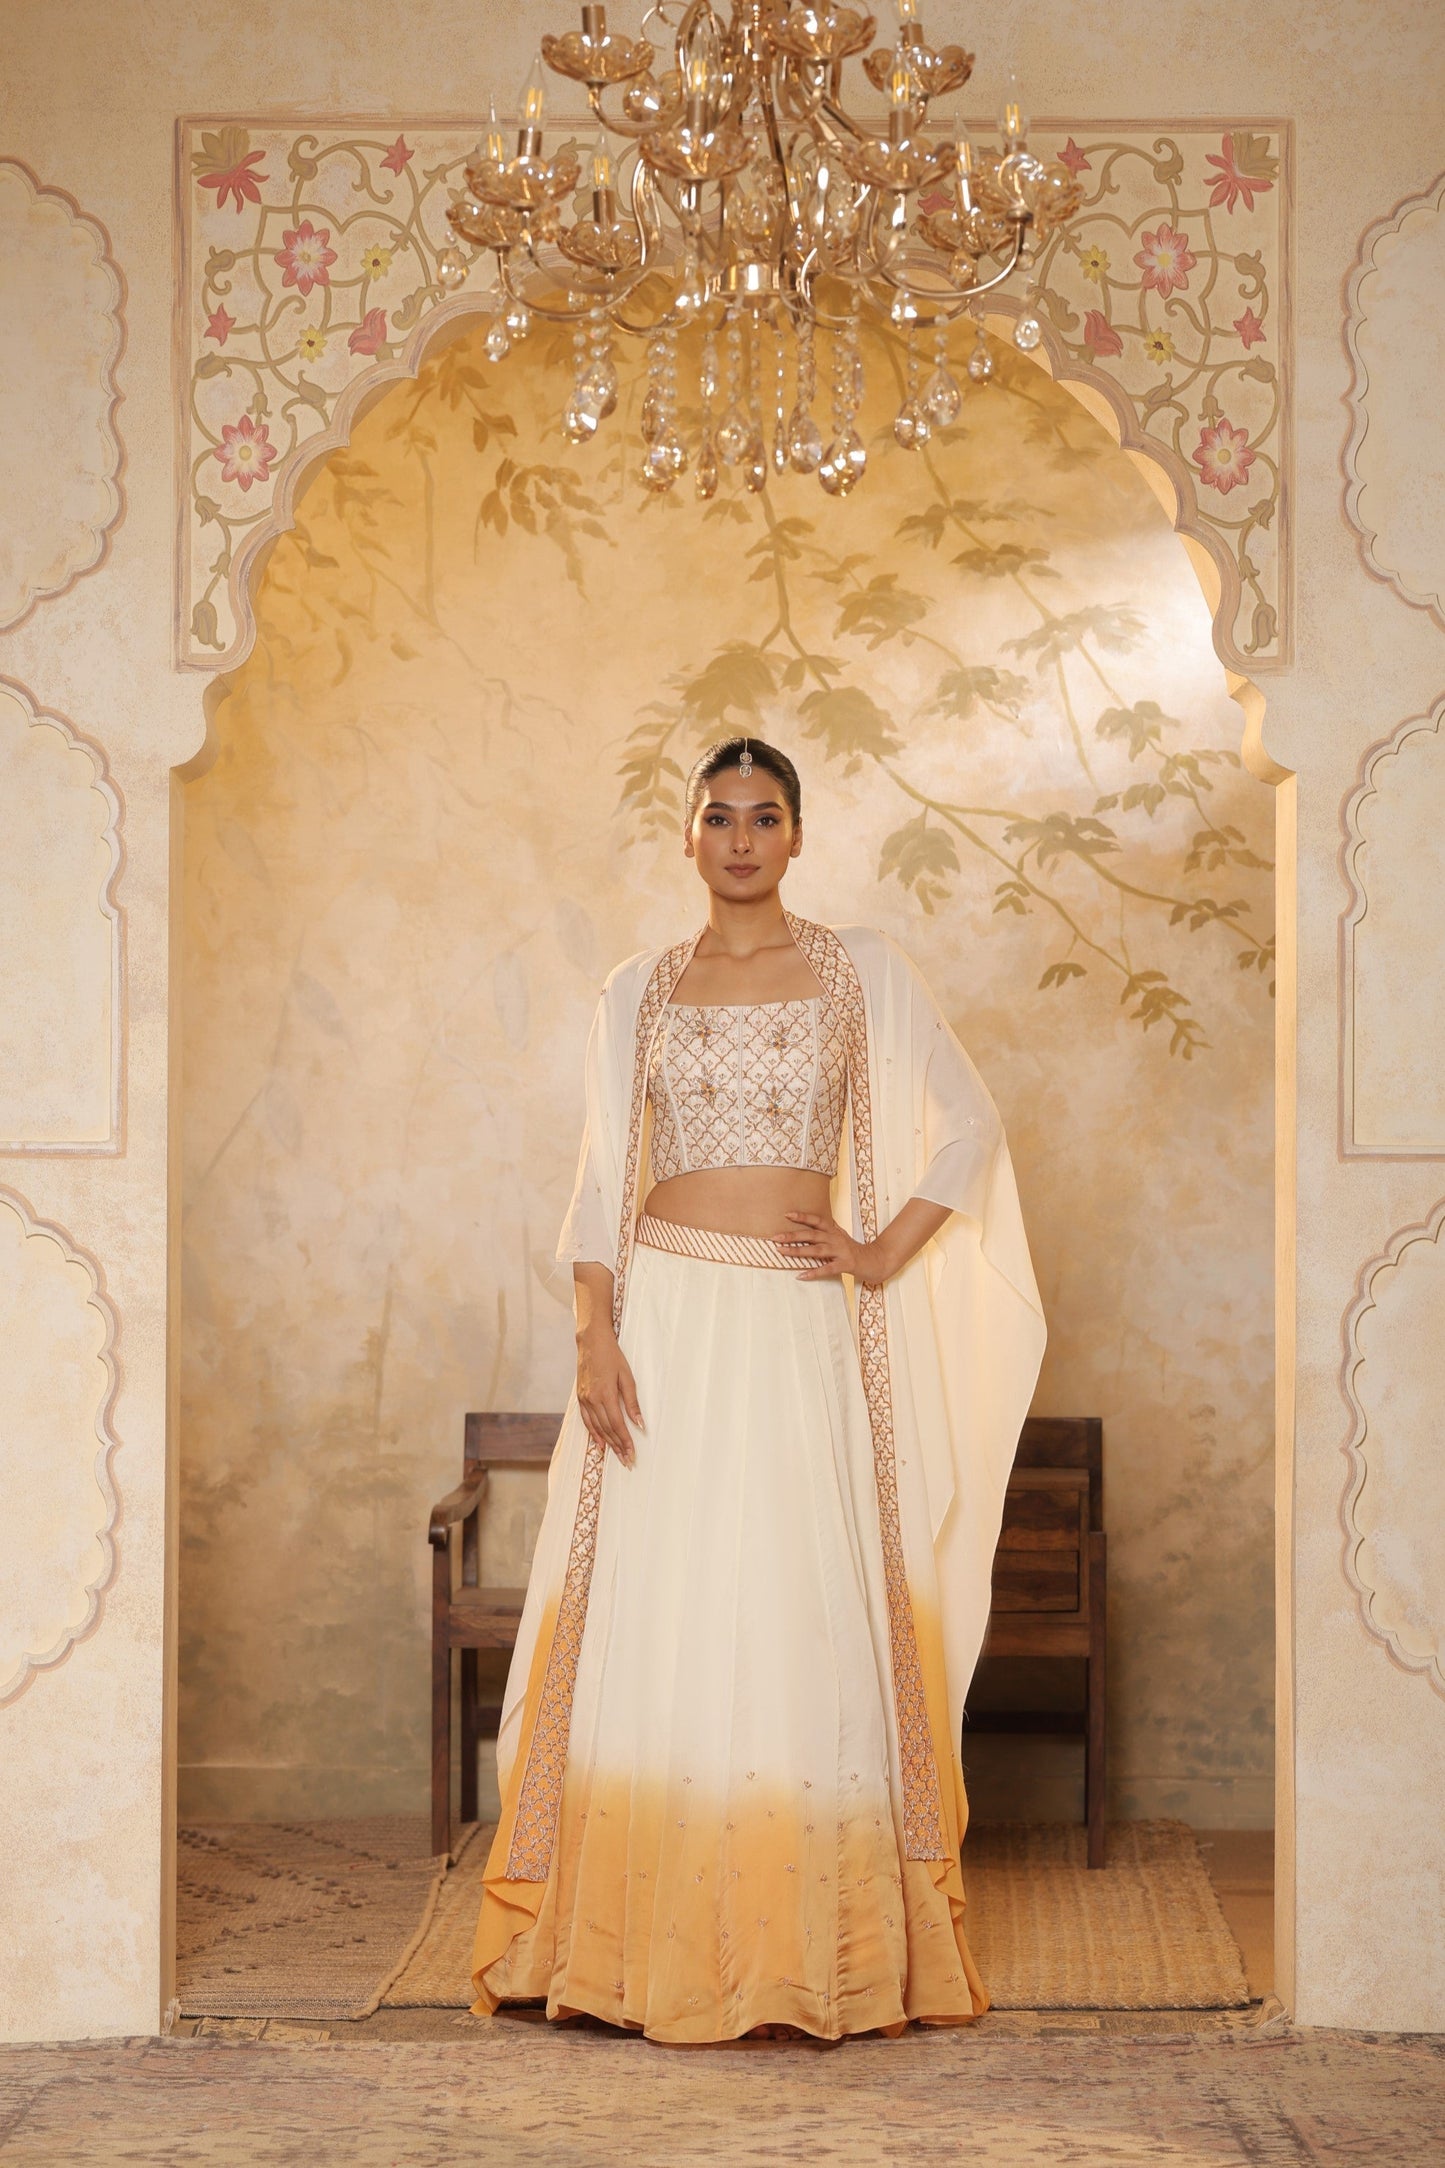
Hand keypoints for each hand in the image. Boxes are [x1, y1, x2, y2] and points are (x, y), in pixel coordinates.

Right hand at [576, 1327, 641, 1466]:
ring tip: (616, 1455)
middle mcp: (593, 1400)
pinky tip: (600, 1443)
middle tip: (627, 1461)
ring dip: (607, 1443)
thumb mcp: (627, 1377)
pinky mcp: (580, 1397)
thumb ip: (632, 1402)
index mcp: (606, 1394)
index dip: (625, 1441)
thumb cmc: (612, 1356)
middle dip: (618, 1447)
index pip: (617, 1425)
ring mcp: (584, 1399)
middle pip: (607, 1430)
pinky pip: (586, 1421)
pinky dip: (593, 1433)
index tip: (632, 1454)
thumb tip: (640, 1424)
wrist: (591, 1342)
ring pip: (596, 1428)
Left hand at [780, 1211, 883, 1283]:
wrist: (877, 1260)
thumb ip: (829, 1229)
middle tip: (774, 1237)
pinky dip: (813, 1272)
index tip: (786, 1214)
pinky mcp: (846, 1265)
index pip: (817, 1220)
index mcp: (834, 1231)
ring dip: (798, 1251)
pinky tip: (801, 1275)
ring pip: (816, 1250)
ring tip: (782, 1252)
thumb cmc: (855, 1249)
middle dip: (792, 1235)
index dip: (802, 1217)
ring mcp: (841, 1251)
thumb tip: (815, 1221)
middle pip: (812, 1234)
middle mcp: (836, 1239)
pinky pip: (827, 1269)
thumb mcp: (841, 1236)